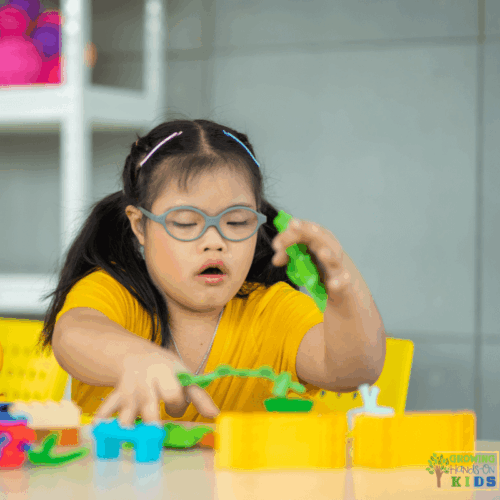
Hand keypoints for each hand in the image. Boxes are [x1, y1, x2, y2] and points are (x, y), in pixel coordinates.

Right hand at [94, 350, 219, 427]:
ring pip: (127, 407)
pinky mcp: (117, 395)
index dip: (177, 404)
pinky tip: (98, 429)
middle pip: (149, 402)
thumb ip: (199, 396)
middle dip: (151, 418)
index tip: (176, 410)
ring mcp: (131, 388)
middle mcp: (147, 380)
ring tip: (127, 437)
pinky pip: (107, 406)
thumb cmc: (166, 370)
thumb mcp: (184, 376)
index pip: (173, 391)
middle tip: (155, 435)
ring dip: (126, 422)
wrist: (136, 354)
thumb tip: (215, 414)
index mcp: (167, 373)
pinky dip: (102, 417)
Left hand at [271, 217, 350, 298]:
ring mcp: (339, 268)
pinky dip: (339, 282)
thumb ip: (291, 258)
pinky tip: (333, 284)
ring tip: (322, 253)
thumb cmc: (324, 276)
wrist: (347, 297)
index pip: (305, 232)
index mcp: (319, 244)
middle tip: (293, 225)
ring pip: (335, 259)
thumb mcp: (305, 265)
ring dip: (329, 255)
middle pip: (321, 237)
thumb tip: (276, 259)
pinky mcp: (346, 285)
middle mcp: (331, 252)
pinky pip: (344, 282)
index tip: (276, 245)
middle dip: (307, 230)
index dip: (290, 233)